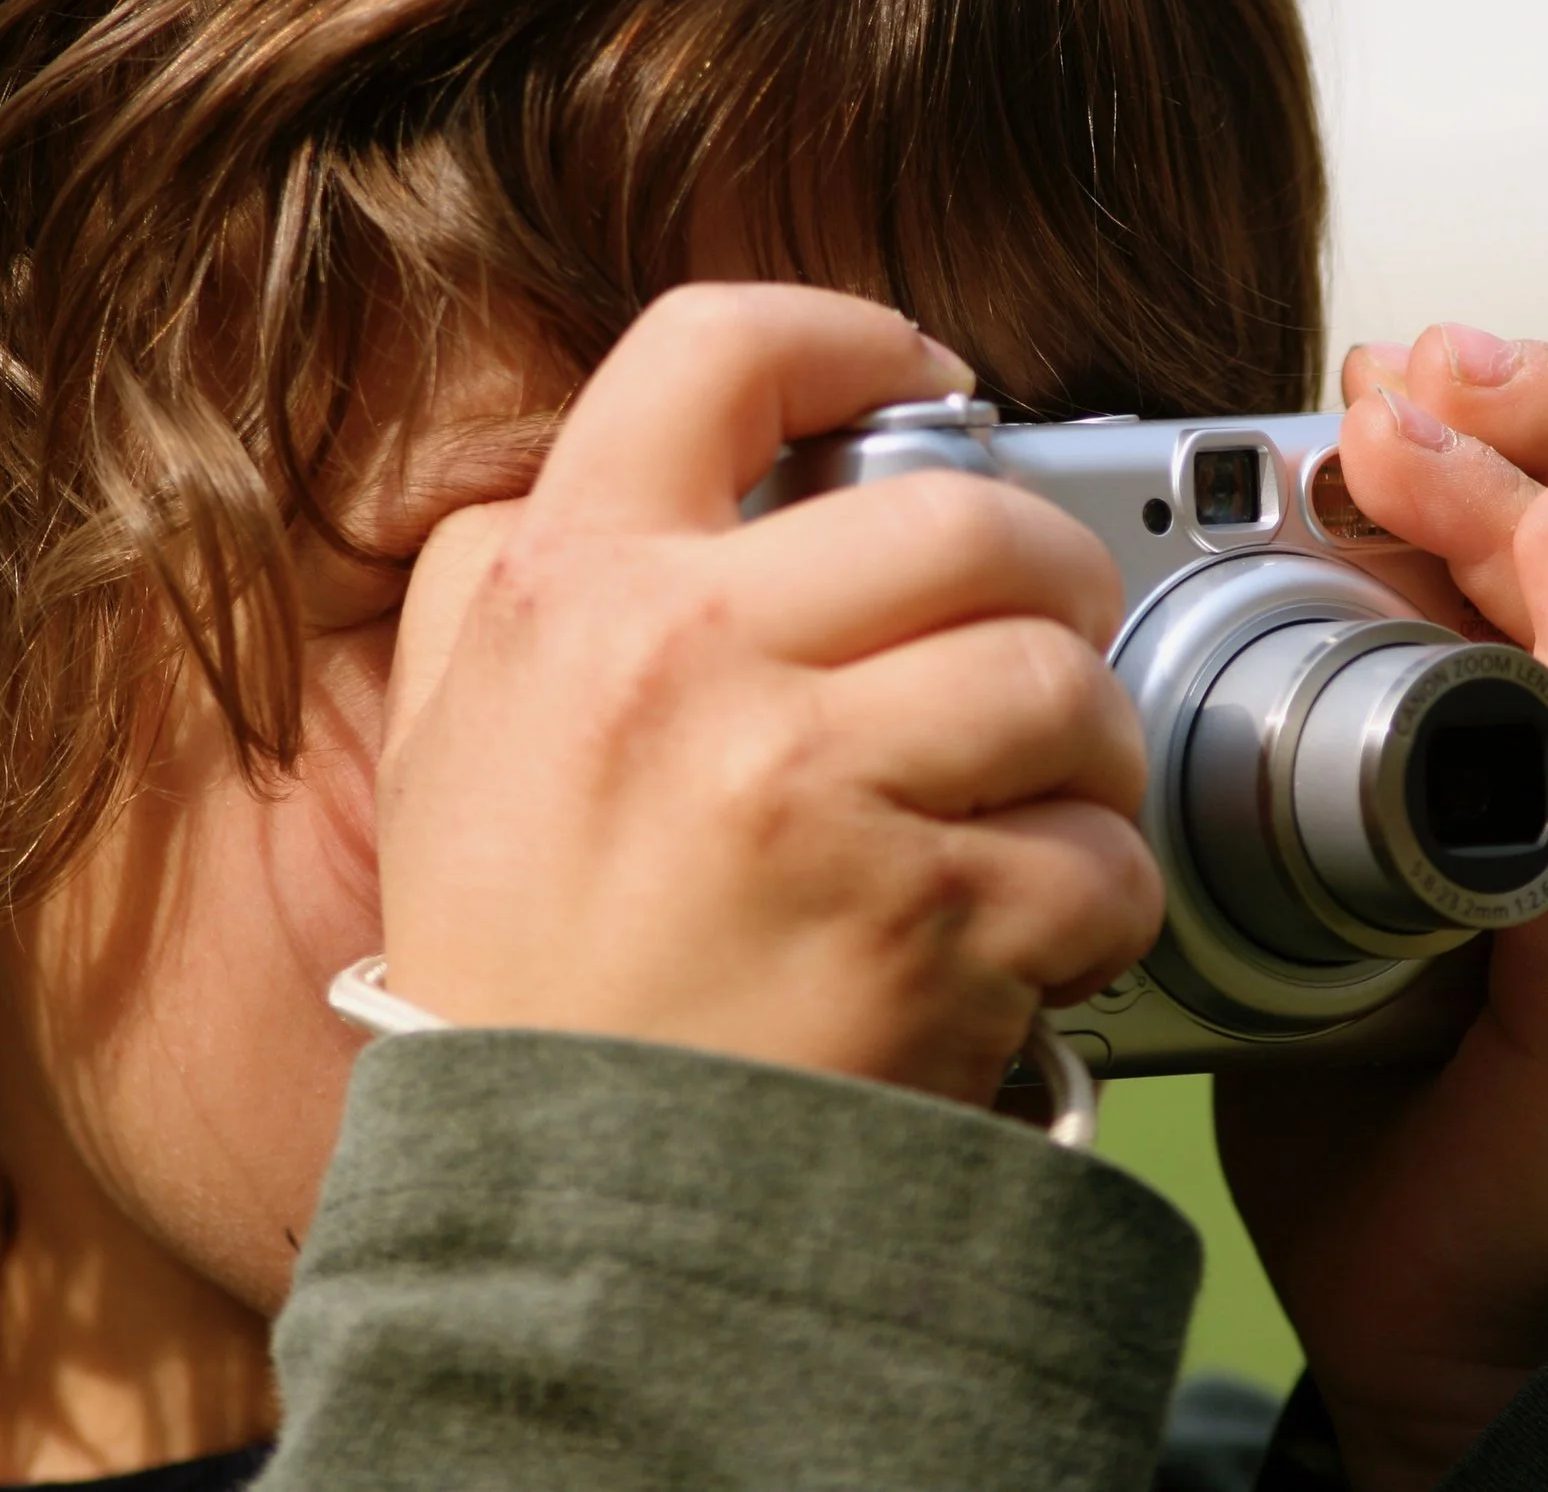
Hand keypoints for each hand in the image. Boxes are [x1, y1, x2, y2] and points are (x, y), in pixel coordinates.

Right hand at [373, 284, 1162, 1103]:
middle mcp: (687, 664)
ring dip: (1091, 744)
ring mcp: (809, 795)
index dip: (848, 335)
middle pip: (965, 518)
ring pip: (1061, 678)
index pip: (715, 348)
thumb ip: (502, 582)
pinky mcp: (921, 929)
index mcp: (569, 593)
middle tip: (1043, 633)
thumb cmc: (514, 978)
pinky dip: (1102, 902)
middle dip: (1048, 571)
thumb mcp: (444, 747)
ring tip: (1046, 803)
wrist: (546, 1212)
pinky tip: (1035, 939)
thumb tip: (637, 466)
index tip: (923, 374)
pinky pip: (1100, 860)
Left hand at [1215, 326, 1547, 1490]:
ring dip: (1540, 531)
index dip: (1520, 426)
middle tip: (1412, 357)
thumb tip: (1142, 611)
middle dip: (1545, 427)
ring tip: (1434, 436)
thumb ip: (1296, 743)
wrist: (1432, 1287)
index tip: (1387, 359)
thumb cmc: (1378, 1067)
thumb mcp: (1323, 864)